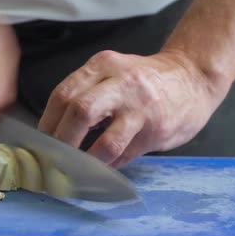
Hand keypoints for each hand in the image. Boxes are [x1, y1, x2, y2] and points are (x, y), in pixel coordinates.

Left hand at [38, 50, 227, 167]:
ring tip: (75, 170)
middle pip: (79, 112)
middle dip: (61, 142)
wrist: (193, 78)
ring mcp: (141, 107)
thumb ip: (85, 94)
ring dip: (86, 162)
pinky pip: (125, 155)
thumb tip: (53, 133)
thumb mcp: (113, 74)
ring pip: (105, 142)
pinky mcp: (156, 130)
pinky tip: (100, 170)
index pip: (63, 94)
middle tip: (54, 159)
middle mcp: (122, 82)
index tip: (40, 143)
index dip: (47, 123)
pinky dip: (107, 166)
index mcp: (103, 65)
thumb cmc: (143, 82)